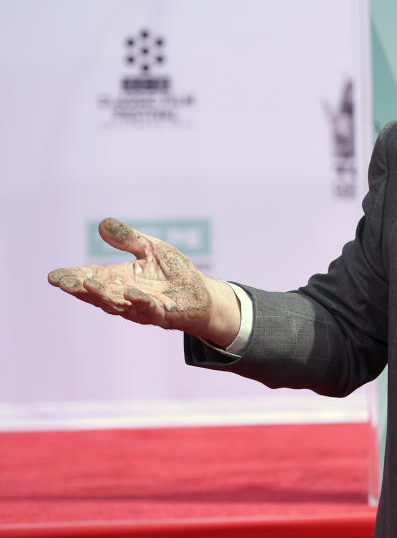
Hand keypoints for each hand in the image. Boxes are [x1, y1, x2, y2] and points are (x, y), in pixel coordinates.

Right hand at [47, 218, 240, 345]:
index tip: (53, 276)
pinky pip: (151, 310)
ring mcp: (143, 307)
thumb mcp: (151, 249)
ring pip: (120, 304)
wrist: (203, 295)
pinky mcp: (165, 314)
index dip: (72, 278)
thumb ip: (128, 239)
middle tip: (63, 282)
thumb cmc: (174, 273)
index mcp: (119, 280)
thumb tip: (102, 223)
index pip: (91, 278)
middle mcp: (126, 296)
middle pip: (99, 293)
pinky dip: (141, 302)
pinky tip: (132, 294)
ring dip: (104, 295)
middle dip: (80, 288)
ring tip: (88, 284)